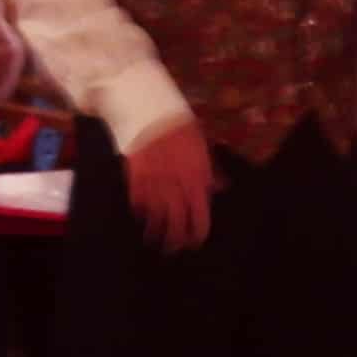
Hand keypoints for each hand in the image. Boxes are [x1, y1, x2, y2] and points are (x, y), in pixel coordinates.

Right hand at [126, 117, 217, 251]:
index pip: (199, 216)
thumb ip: (211, 169)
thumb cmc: (179, 125)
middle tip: (174, 249)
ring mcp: (154, 184)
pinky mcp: (135, 179)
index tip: (195, 242)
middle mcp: (176, 185)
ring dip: (156, 233)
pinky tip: (143, 218)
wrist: (149, 107)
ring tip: (156, 241)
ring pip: (156, 219)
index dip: (197, 232)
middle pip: (176, 223)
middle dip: (175, 240)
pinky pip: (139, 204)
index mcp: (196, 177)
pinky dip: (141, 214)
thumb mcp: (202, 144)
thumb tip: (221, 188)